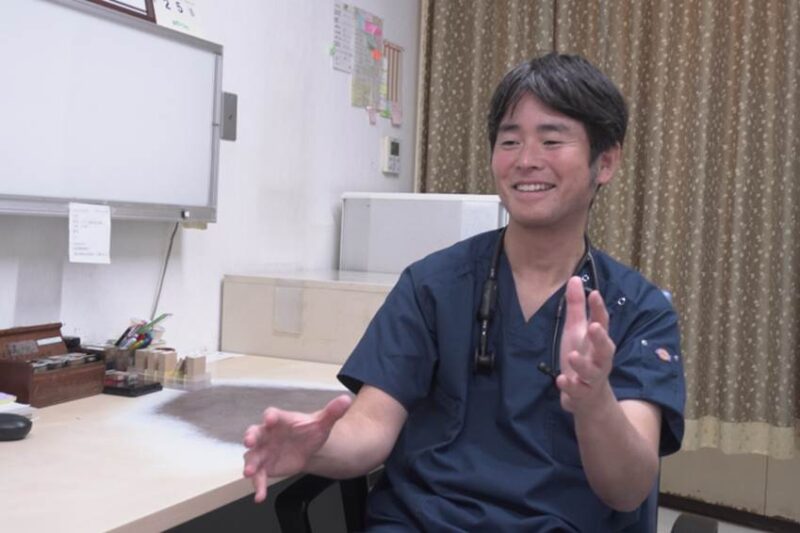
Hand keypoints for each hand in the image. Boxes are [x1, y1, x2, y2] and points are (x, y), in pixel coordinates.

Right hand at [242, 394, 351, 502]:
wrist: (307, 447)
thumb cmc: (309, 431)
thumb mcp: (322, 423)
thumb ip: (332, 411)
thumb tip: (345, 400)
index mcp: (281, 420)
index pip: (272, 415)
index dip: (270, 416)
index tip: (270, 419)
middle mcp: (267, 434)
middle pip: (255, 433)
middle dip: (250, 437)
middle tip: (249, 441)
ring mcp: (263, 451)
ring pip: (252, 456)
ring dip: (250, 464)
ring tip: (250, 472)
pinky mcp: (264, 466)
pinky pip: (258, 476)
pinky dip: (258, 486)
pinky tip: (260, 496)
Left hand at [555, 276, 615, 413]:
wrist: (589, 398)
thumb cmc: (584, 357)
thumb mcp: (577, 330)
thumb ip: (577, 307)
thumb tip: (574, 278)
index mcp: (598, 341)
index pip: (602, 323)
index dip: (599, 309)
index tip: (594, 293)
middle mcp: (599, 359)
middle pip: (605, 349)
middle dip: (601, 338)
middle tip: (594, 327)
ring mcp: (591, 378)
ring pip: (591, 372)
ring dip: (582, 364)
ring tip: (573, 355)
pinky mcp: (581, 394)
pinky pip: (577, 391)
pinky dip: (569, 387)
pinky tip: (561, 380)